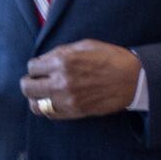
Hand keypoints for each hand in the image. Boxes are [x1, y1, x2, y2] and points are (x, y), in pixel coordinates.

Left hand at [22, 41, 142, 121]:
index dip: (36, 66)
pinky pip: (49, 114)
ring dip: (35, 97)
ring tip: (42, 93)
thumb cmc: (111, 58)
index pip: (33, 66)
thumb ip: (62, 51)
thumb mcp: (86, 45)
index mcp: (63, 61)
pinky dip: (47, 107)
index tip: (41, 67)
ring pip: (35, 104)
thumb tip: (44, 60)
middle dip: (29, 82)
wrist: (133, 79)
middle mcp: (61, 82)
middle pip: (28, 87)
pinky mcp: (73, 112)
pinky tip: (53, 101)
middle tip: (36, 80)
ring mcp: (66, 99)